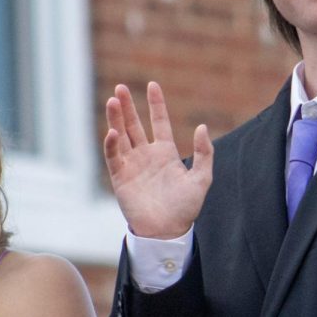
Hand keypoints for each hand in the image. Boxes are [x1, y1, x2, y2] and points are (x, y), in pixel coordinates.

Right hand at [104, 82, 212, 238]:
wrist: (167, 231)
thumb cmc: (185, 208)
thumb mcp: (202, 179)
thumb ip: (204, 153)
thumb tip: (202, 127)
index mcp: (165, 152)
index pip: (159, 122)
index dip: (156, 104)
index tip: (153, 85)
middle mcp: (146, 155)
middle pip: (134, 124)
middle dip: (127, 106)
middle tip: (120, 87)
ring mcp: (132, 165)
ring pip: (122, 135)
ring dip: (116, 118)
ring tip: (112, 100)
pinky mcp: (120, 178)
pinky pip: (113, 156)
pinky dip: (112, 144)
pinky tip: (114, 131)